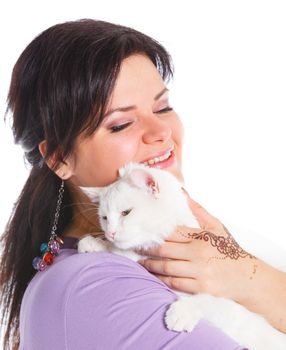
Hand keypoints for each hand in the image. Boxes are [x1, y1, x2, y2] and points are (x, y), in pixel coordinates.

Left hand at [138, 192, 258, 302]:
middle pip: (165, 250)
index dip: (154, 233)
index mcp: (201, 236)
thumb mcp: (216, 226)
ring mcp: (199, 271)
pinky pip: (174, 283)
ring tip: (140, 263)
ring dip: (151, 266)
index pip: (172, 233)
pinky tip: (153, 277)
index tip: (142, 233)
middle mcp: (198, 253)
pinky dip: (161, 280)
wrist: (247, 277)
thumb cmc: (228, 249)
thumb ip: (198, 210)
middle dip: (147, 250)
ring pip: (167, 268)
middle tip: (136, 248)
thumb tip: (182, 193)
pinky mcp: (200, 287)